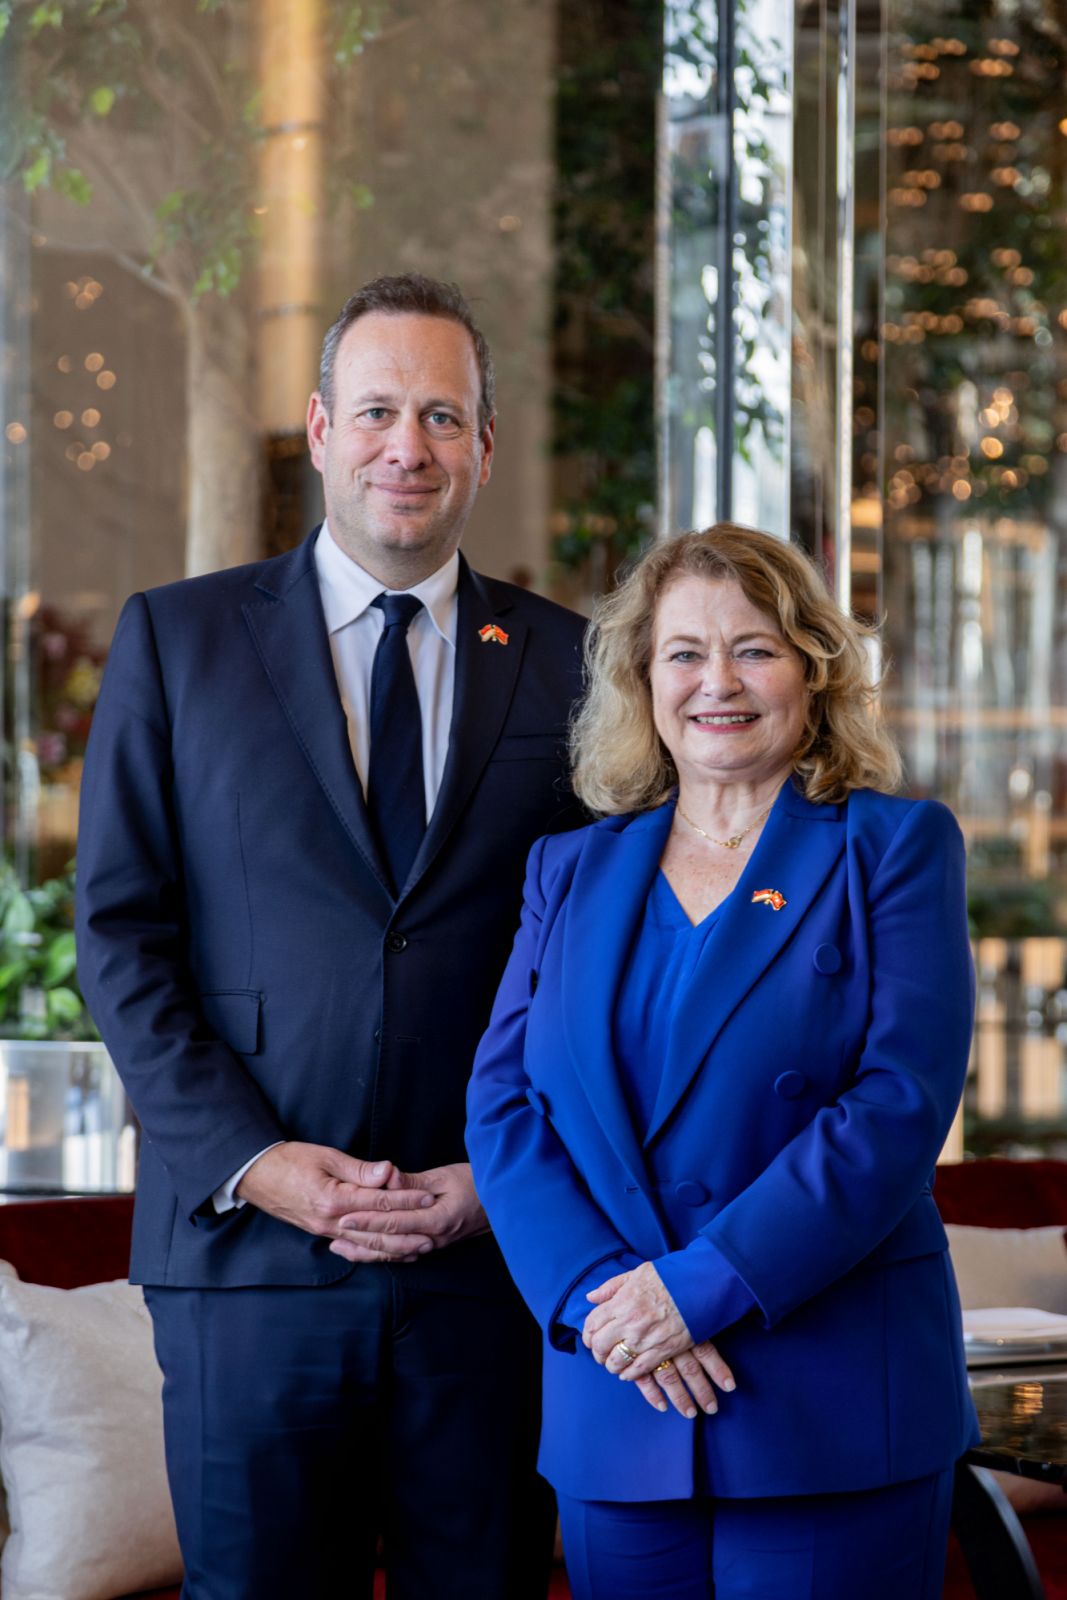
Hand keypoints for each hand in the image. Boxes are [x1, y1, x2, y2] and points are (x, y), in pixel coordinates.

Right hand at [236, 1142, 434, 1259]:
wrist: (256, 1175)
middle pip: (377, 1231)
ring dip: (395, 1249)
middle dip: (407, 1232)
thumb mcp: (326, 1156)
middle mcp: (331, 1222)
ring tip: (419, 1248)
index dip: (406, 1199)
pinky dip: (374, 1253)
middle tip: (434, 1232)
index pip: (379, 1202)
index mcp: (333, 1199)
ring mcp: (325, 1231)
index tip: (428, 1197)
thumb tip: (387, 1172)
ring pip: (367, 1245)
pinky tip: (390, 1253)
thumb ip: (359, 1169)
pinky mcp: (322, 1233)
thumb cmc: (290, 1160)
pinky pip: (353, 1248)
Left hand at [331, 1161, 489, 1261]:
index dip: (366, 1220)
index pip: (393, 1221)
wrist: (505, 1202)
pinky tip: (367, 1252)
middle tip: (334, 1234)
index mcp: (436, 1219)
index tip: (344, 1217)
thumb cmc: (476, 1183)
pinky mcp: (434, 1245)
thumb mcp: (445, 1176)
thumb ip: (413, 1181)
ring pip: (394, 1253)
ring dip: (366, 1251)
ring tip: (340, 1248)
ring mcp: (434, 1245)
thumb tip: (387, 1177)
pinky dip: (382, 1254)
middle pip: (389, 1242)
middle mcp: (433, 1238)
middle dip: (359, 1239)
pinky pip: (404, 1254)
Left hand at [582, 1262, 734, 1414]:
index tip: (590, 1338)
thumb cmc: (668, 1277)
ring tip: (613, 1364)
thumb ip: (611, 1287)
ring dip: (611, 1365)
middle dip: (597, 1352)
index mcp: (622, 1301)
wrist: (699, 1286)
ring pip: (617, 1361)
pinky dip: (629, 1374)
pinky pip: (639, 1369)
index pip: (593, 1323)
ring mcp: (645, 1338)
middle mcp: (630, 1322)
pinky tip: (627, 1373)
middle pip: (601, 1344)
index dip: (587, 1333)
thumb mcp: (636, 1274)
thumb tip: (591, 1297)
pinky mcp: (662, 1350)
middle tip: (600, 1354)